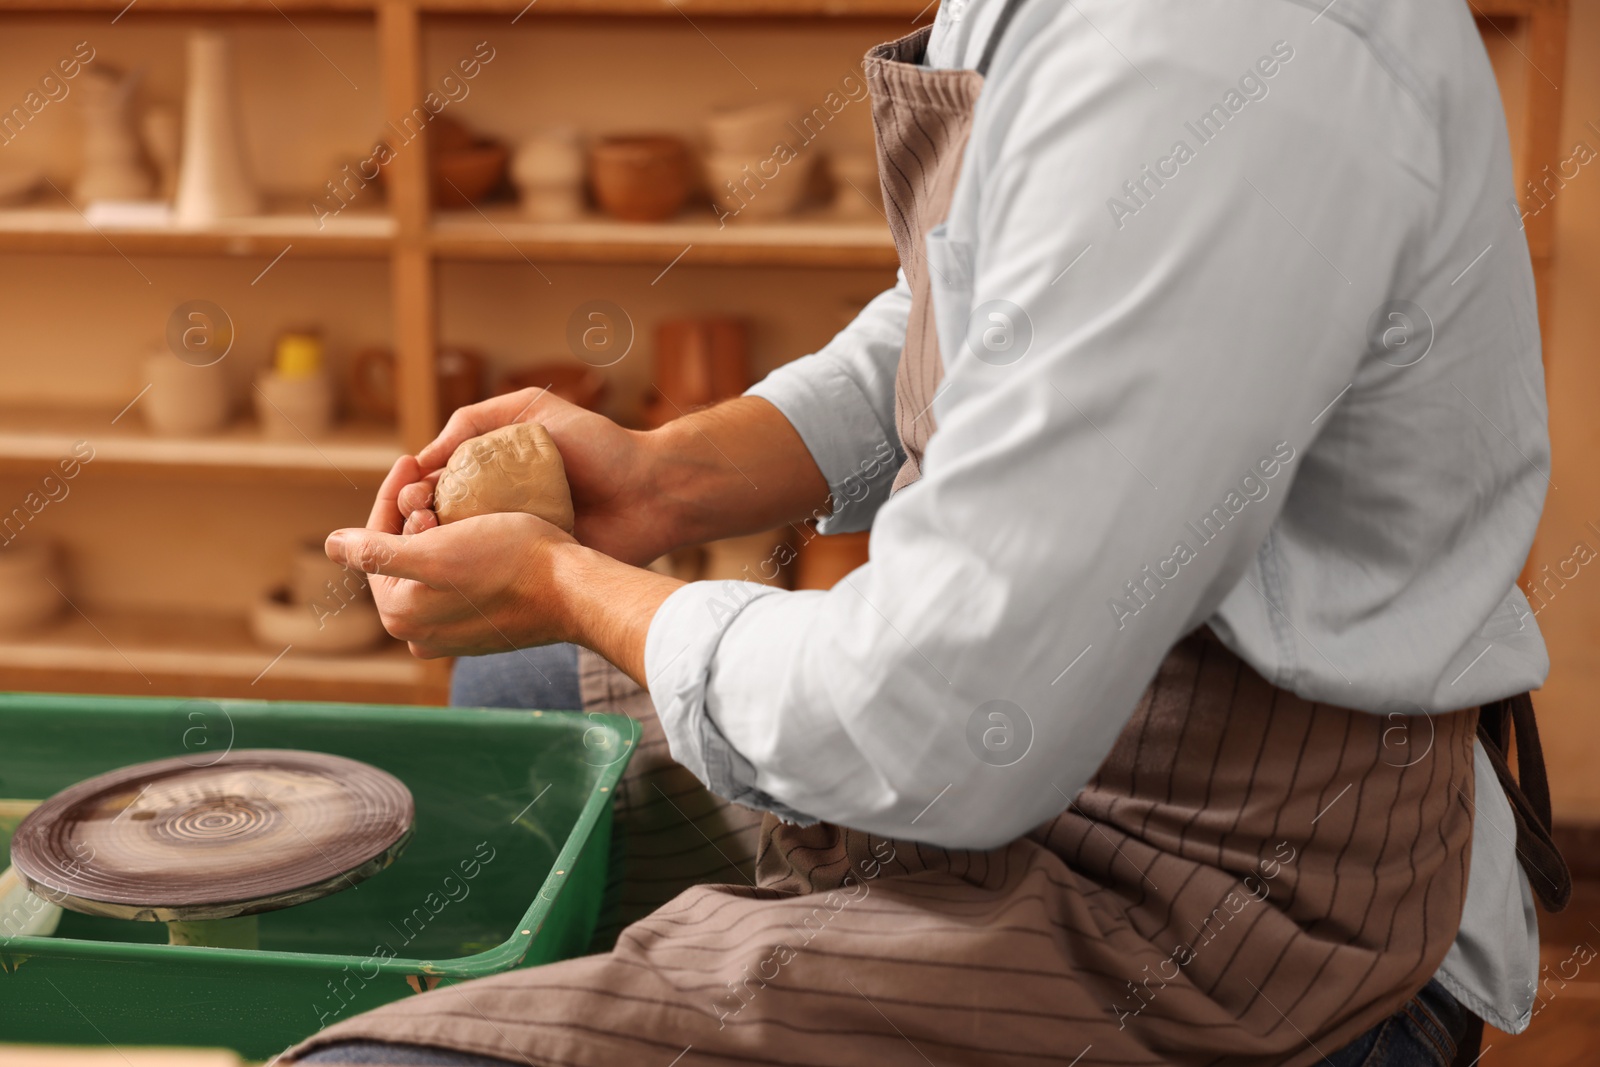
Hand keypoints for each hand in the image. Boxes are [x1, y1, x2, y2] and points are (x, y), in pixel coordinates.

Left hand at [327, 457, 578, 656]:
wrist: (573, 590)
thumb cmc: (509, 562)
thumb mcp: (435, 551)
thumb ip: (375, 550)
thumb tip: (330, 544)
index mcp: (399, 613)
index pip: (375, 545)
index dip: (389, 498)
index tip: (408, 461)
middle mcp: (420, 631)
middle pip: (401, 555)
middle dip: (412, 513)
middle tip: (432, 478)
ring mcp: (453, 633)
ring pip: (430, 565)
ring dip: (437, 527)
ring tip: (453, 496)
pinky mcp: (483, 627)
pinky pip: (457, 579)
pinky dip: (459, 548)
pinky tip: (476, 524)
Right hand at [399, 388, 672, 565]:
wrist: (651, 489)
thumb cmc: (599, 446)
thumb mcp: (532, 412)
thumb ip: (475, 420)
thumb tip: (424, 457)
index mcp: (490, 474)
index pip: (433, 486)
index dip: (412, 490)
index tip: (409, 489)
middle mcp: (497, 510)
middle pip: (436, 522)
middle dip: (415, 520)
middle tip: (419, 518)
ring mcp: (514, 542)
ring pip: (457, 553)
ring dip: (434, 550)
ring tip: (430, 540)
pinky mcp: (532, 569)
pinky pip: (493, 575)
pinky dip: (469, 572)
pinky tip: (456, 566)